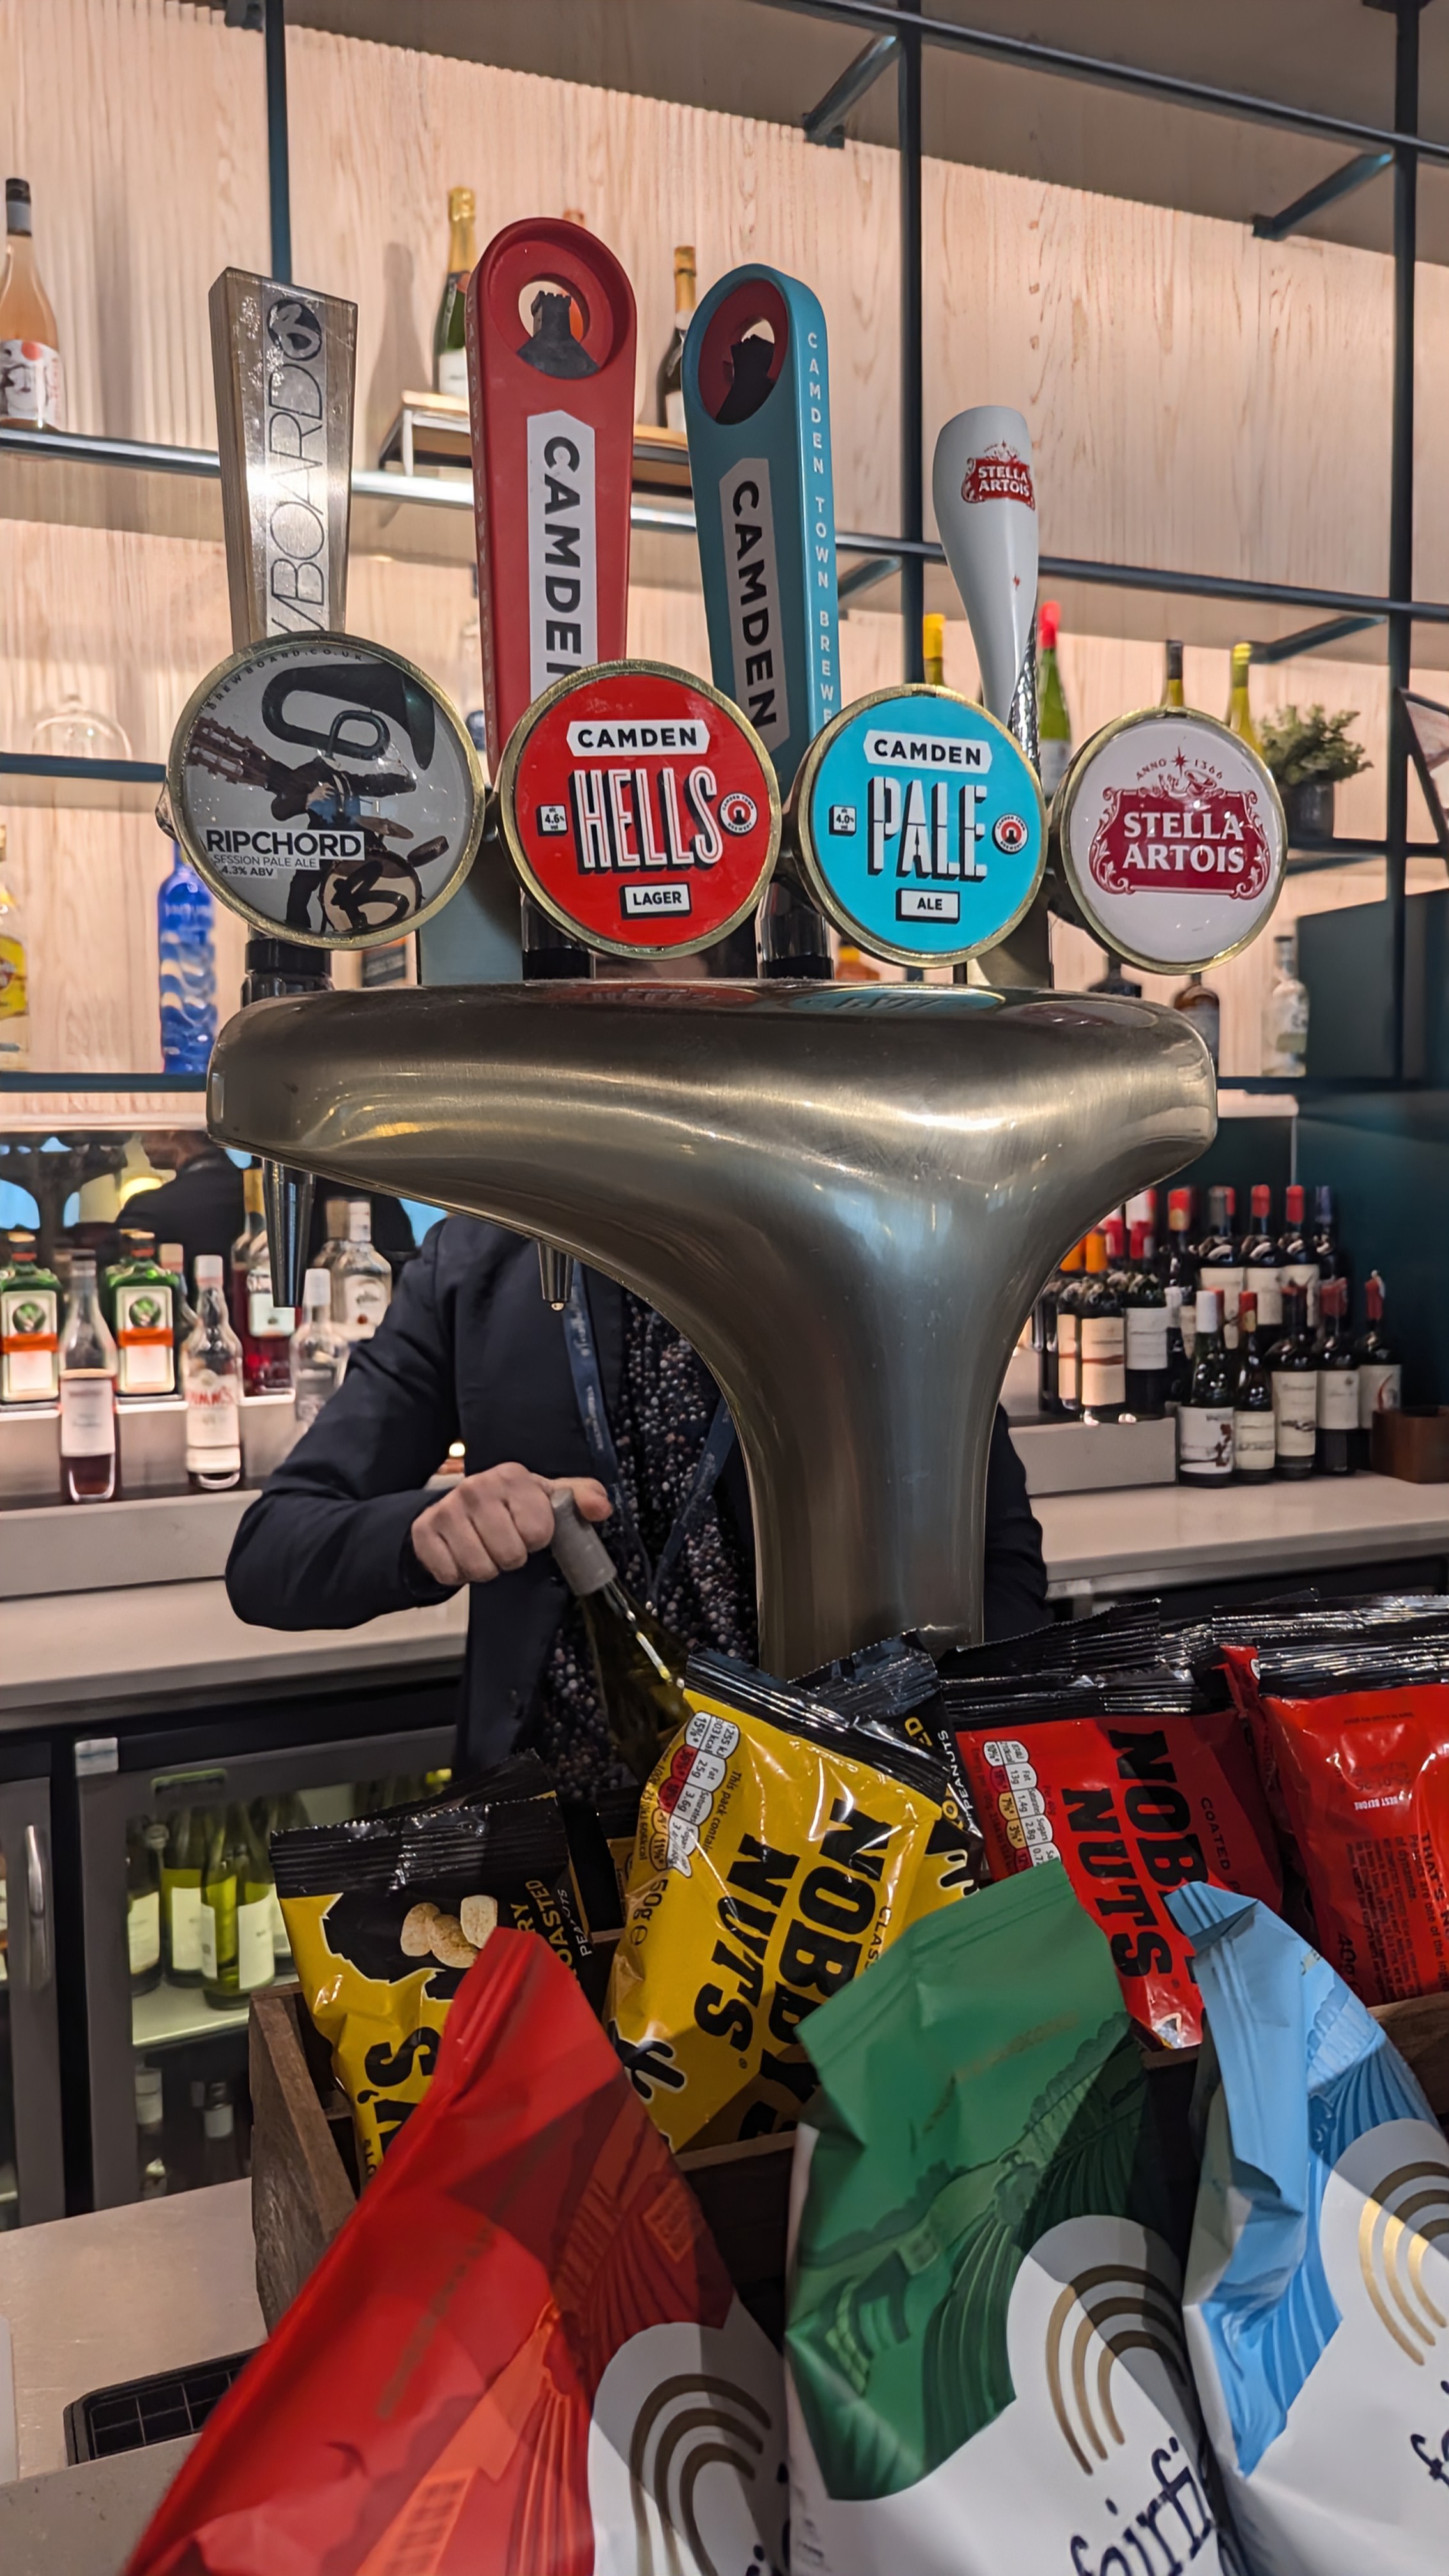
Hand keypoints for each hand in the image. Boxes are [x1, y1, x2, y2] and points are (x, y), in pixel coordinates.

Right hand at [409, 1463, 609, 1588]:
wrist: (456, 1509)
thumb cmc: (508, 1506)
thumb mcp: (547, 1497)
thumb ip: (580, 1498)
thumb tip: (602, 1508)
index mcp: (512, 1477)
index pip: (539, 1532)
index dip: (536, 1539)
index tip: (528, 1530)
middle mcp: (476, 1488)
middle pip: (510, 1555)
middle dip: (511, 1557)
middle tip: (505, 1543)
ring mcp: (447, 1509)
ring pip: (481, 1568)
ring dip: (487, 1568)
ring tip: (485, 1549)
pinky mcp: (424, 1532)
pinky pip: (451, 1575)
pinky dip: (459, 1573)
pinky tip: (462, 1554)